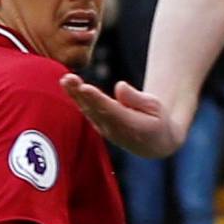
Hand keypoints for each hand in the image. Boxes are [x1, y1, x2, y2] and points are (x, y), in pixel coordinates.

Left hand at [59, 74, 179, 157]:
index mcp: (131, 127)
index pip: (111, 111)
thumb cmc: (157, 121)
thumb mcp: (156, 108)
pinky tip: (68, 84)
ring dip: (75, 94)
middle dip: (81, 94)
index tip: (85, 88)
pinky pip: (86, 109)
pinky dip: (76, 97)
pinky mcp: (98, 124)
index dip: (97, 100)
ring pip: (88, 110)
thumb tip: (119, 86)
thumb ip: (137, 98)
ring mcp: (104, 128)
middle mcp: (114, 130)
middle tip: (69, 79)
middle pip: (95, 110)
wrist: (154, 144)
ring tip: (66, 79)